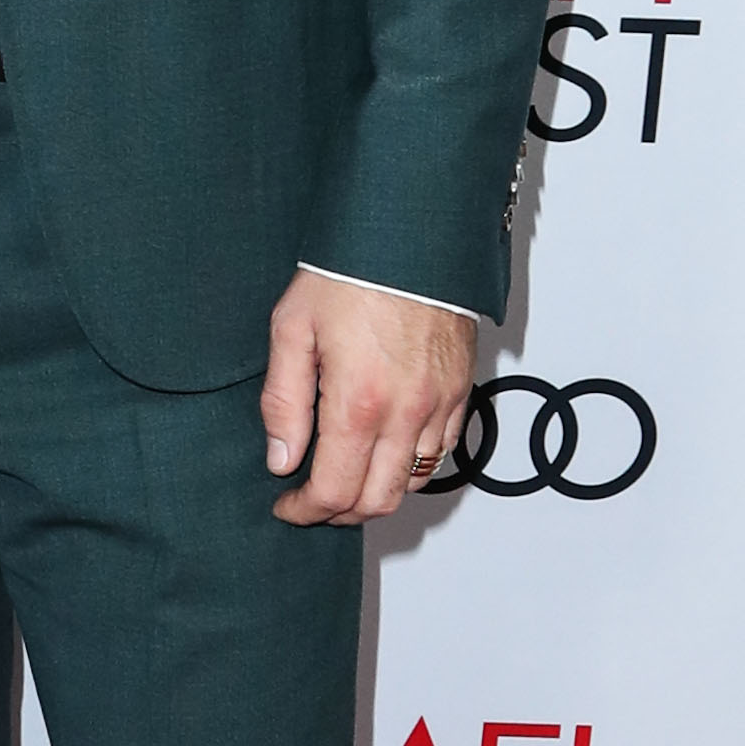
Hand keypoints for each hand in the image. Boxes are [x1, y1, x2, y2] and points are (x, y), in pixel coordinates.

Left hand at [261, 268, 475, 526]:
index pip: (334, 492)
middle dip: (340, 513)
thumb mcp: (292, 330)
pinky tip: (385, 451)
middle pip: (378, 501)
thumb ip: (284, 403)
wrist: (409, 232)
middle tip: (312, 502)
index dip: (305, 511)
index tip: (286, 506)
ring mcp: (441, 403)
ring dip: (377, 493)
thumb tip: (281, 459)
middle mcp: (407, 412)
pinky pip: (444, 450)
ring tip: (346, 477)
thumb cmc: (346, 272)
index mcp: (359, 403)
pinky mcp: (462, 389)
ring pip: (413, 482)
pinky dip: (412, 466)